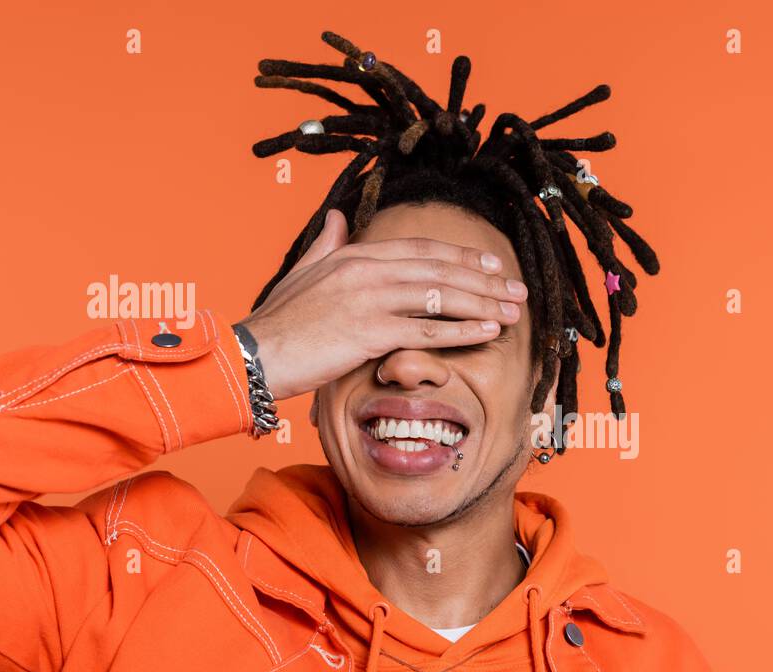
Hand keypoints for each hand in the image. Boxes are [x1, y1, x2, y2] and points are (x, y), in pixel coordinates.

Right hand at [238, 208, 527, 400]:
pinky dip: (462, 330)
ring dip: (483, 303)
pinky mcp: (369, 332)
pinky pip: (427, 330)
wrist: (255, 353)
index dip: (462, 256)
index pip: (422, 249)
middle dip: (485, 279)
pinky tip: (488, 332)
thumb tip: (339, 217)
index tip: (494, 263)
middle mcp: (367, 269)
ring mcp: (369, 299)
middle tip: (517, 290)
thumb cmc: (279, 322)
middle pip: (440, 270)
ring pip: (440, 297)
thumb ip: (327, 243)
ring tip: (513, 313)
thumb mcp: (303, 272)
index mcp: (355, 253)